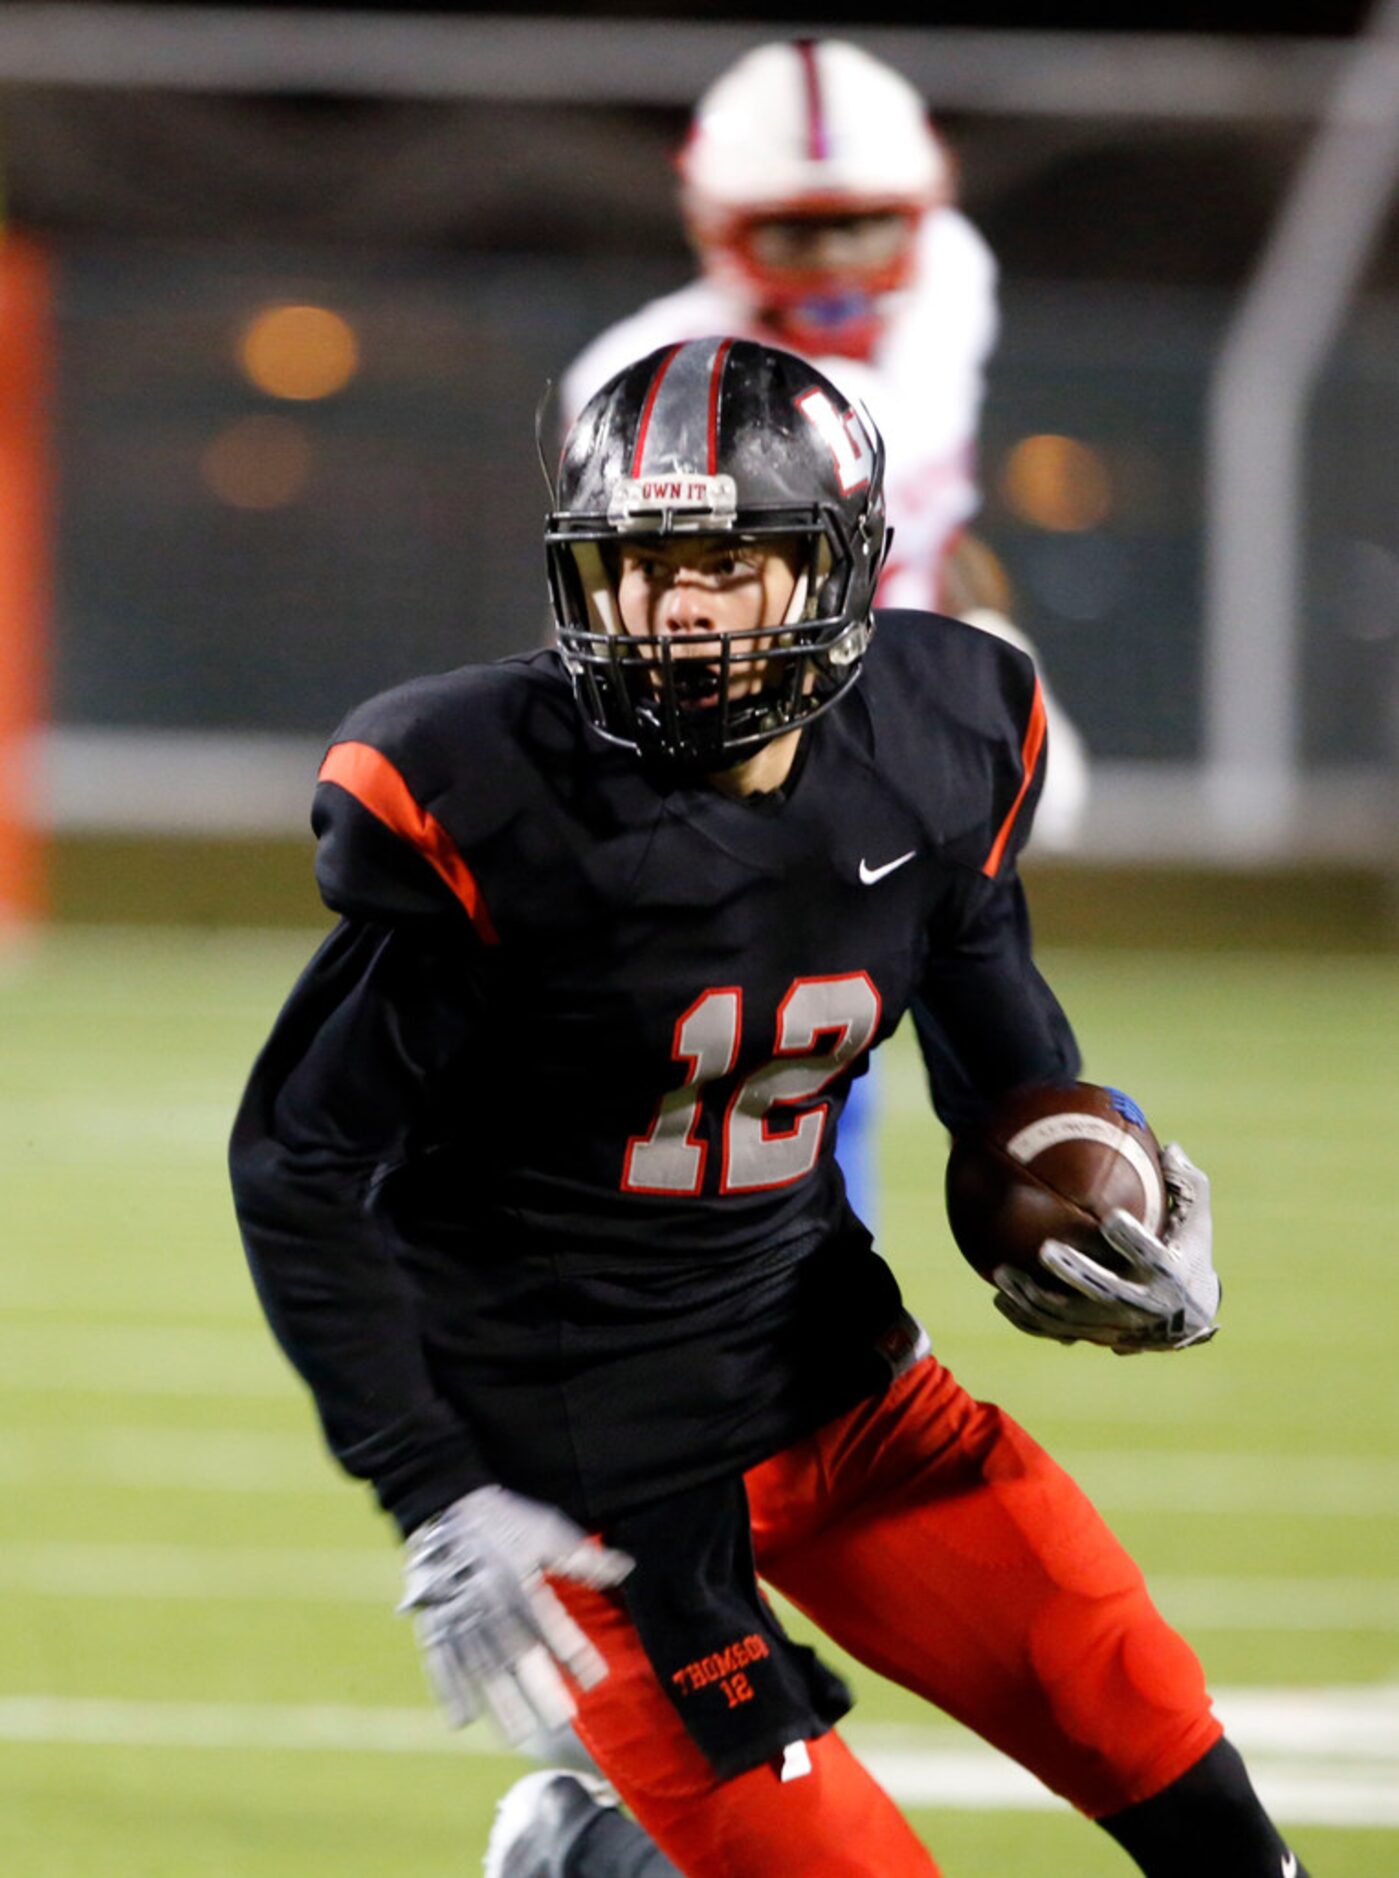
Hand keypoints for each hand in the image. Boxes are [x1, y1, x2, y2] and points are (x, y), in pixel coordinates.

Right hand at [399, 1485, 632, 1745]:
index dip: (575, 1652)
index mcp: (518, 1583)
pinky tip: (462, 1721)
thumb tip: (625, 1569)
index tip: (597, 1679)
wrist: (445, 1507)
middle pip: (516, 1655)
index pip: (552, 1625)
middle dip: (539, 1688)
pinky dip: (449, 1692)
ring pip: (480, 1668)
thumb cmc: (503, 1521)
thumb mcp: (546, 1530)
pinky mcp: (435, 1623)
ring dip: (499, 1703)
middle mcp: (489, 1605)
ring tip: (518, 1735)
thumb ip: (581, 1558)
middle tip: (561, 1721)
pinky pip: (440, 1663)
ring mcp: (459, 1618)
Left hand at [993, 1144, 1219, 1353]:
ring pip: (1071, 1317)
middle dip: (1075, 1272)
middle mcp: (1144, 1306)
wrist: (1188, 1316)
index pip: (1152, 1257)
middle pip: (1105, 1292)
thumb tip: (1171, 1146)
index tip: (1113, 1219)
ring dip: (1035, 1297)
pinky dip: (1028, 1319)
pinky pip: (1056, 1330)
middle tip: (1045, 1249)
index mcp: (1170, 1274)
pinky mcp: (1095, 1336)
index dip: (1133, 1241)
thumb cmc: (1188, 1251)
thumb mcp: (1197, 1219)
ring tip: (1003, 1273)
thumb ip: (1187, 1184)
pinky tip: (1000, 1297)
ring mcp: (1116, 1327)